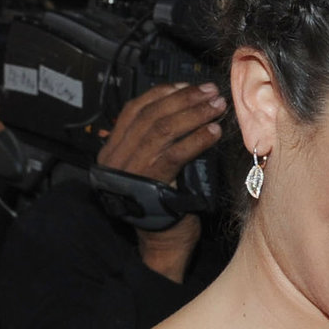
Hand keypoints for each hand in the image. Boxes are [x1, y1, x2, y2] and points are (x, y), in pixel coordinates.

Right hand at [101, 82, 225, 282]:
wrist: (162, 242)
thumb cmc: (162, 204)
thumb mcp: (152, 167)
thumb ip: (156, 142)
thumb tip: (182, 110)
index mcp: (112, 149)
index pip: (134, 110)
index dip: (162, 94)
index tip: (186, 86)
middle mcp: (116, 156)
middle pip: (151, 115)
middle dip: (183, 100)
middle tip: (210, 92)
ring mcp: (131, 169)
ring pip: (162, 129)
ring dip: (194, 114)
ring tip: (216, 107)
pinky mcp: (151, 181)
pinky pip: (175, 152)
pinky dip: (197, 138)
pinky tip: (214, 131)